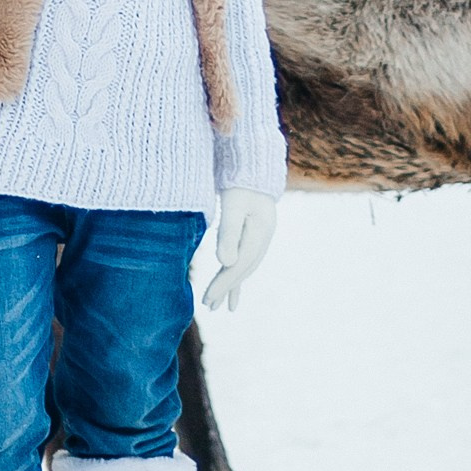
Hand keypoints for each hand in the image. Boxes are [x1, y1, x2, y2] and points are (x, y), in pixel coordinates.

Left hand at [203, 189, 277, 312]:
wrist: (253, 163)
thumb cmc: (240, 181)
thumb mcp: (232, 204)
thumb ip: (229, 232)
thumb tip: (225, 263)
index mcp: (259, 232)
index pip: (239, 265)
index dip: (223, 284)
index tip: (207, 299)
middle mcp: (263, 237)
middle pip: (243, 269)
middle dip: (225, 288)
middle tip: (209, 306)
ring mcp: (261, 236)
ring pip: (244, 266)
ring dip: (231, 285)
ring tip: (217, 305)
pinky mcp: (254, 233)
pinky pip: (245, 259)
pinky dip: (237, 275)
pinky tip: (231, 288)